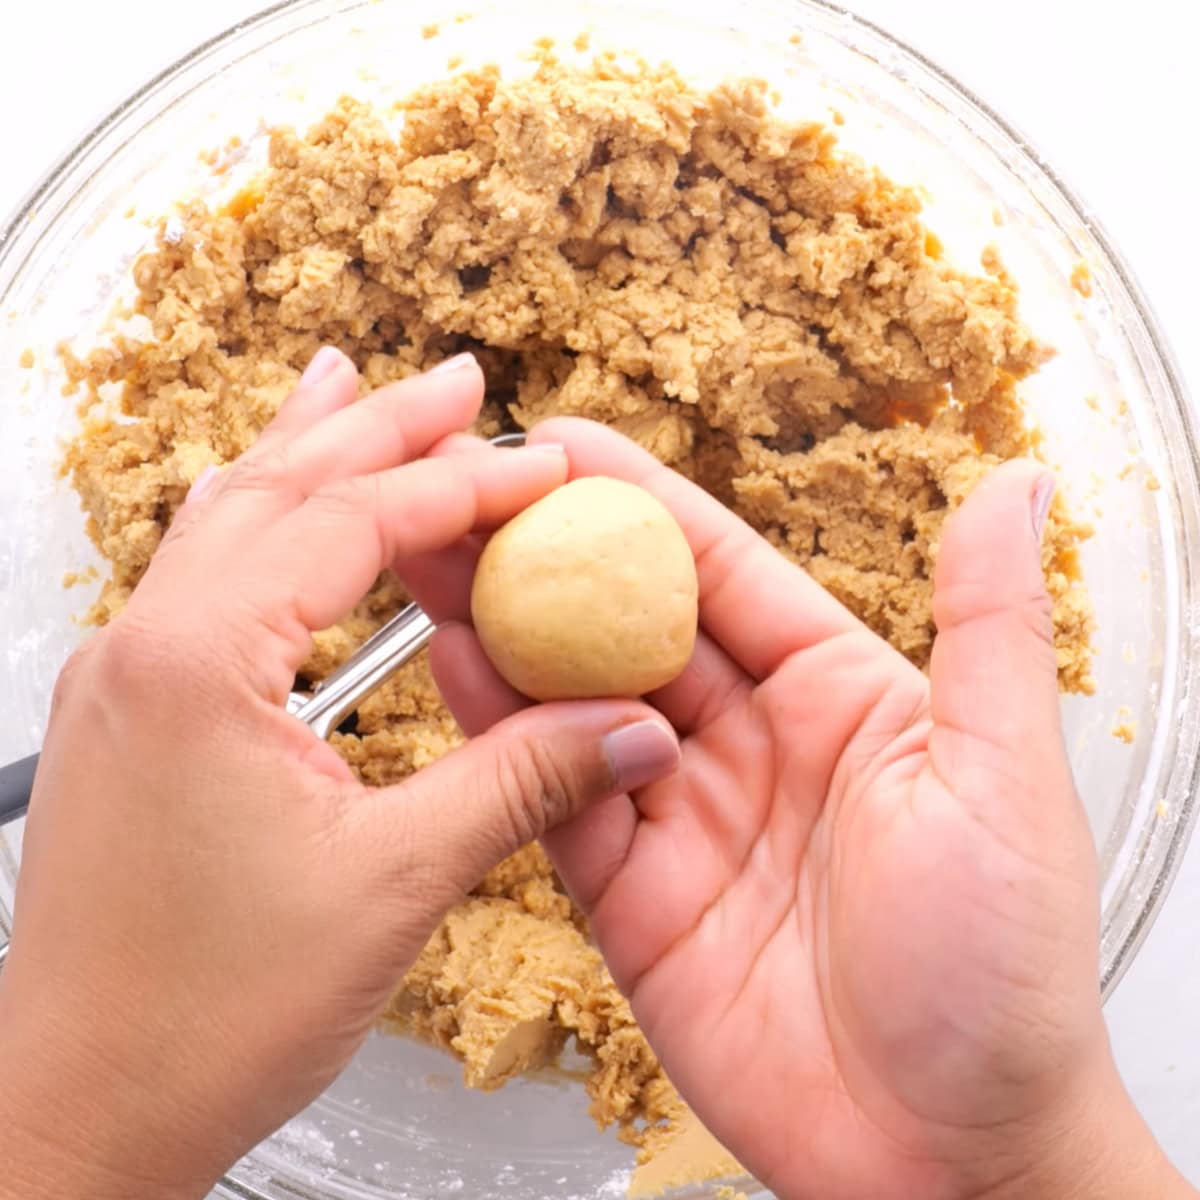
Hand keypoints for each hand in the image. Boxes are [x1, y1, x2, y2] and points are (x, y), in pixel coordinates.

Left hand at [0, 355, 680, 1199]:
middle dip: (377, 426)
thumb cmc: (197, 1016)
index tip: (542, 466)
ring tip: (353, 388)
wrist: (77, 1113)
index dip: (462, 486)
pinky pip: (198, 579)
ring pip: (223, 520)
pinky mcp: (131, 718)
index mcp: (198, 664)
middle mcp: (142, 648)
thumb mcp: (392, 885)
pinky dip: (261, 523)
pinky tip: (282, 516)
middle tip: (457, 382)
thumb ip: (521, 784)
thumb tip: (627, 729)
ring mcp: (124, 680)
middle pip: (276, 487)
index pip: (353, 523)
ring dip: (307, 454)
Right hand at [431, 418, 1189, 1199]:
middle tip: (464, 492)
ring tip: (430, 557)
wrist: (948, 1160)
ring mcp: (683, 818)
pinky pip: (554, 802)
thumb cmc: (1004, 976)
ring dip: (503, 632)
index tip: (563, 447)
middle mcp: (749, 745)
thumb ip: (986, 623)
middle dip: (544, 554)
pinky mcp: (633, 899)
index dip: (638, 502)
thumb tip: (1013, 485)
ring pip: (574, 705)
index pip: (718, 570)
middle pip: (626, 625)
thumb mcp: (1004, 774)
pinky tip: (456, 673)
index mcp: (835, 693)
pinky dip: (502, 742)